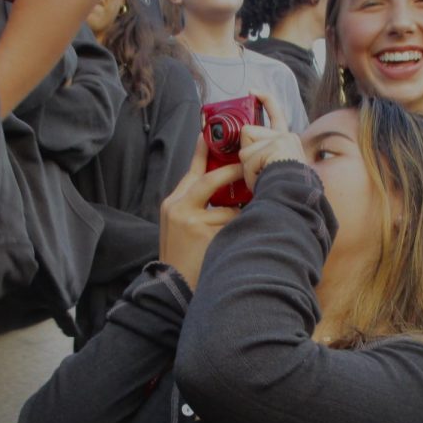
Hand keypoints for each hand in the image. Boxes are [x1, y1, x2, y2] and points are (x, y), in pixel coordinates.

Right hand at [159, 138, 242, 289]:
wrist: (173, 288)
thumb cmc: (185, 259)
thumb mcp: (182, 228)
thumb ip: (199, 208)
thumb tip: (231, 194)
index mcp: (173, 203)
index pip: (192, 171)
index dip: (203, 151)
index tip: (211, 134)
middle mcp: (177, 206)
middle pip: (210, 178)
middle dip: (232, 172)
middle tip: (249, 166)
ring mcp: (188, 218)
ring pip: (226, 205)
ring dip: (239, 216)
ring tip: (240, 227)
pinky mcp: (200, 231)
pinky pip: (230, 222)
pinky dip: (238, 230)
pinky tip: (236, 241)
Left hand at [238, 90, 304, 190]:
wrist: (292, 200)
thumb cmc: (281, 192)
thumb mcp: (270, 169)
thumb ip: (261, 156)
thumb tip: (243, 152)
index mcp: (287, 142)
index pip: (275, 115)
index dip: (264, 100)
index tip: (252, 91)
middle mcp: (287, 137)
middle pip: (248, 133)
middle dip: (246, 153)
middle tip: (259, 170)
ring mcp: (282, 140)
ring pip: (245, 146)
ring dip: (247, 167)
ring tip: (262, 178)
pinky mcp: (275, 146)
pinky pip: (248, 158)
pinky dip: (250, 173)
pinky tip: (263, 180)